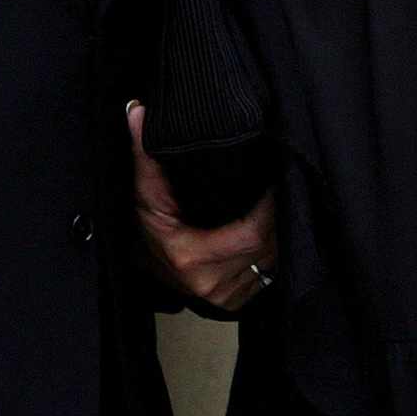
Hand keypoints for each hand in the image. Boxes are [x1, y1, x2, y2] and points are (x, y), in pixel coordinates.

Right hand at [127, 101, 276, 311]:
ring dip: (279, 233)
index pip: (253, 233)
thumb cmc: (146, 231)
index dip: (269, 207)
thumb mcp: (144, 196)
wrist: (144, 271)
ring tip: (278, 204)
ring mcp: (226, 297)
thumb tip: (136, 112)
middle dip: (278, 216)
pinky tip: (271, 230)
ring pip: (272, 261)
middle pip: (268, 247)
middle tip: (280, 186)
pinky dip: (272, 251)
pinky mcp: (236, 303)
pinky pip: (268, 273)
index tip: (272, 179)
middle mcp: (213, 283)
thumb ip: (144, 156)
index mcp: (192, 257)